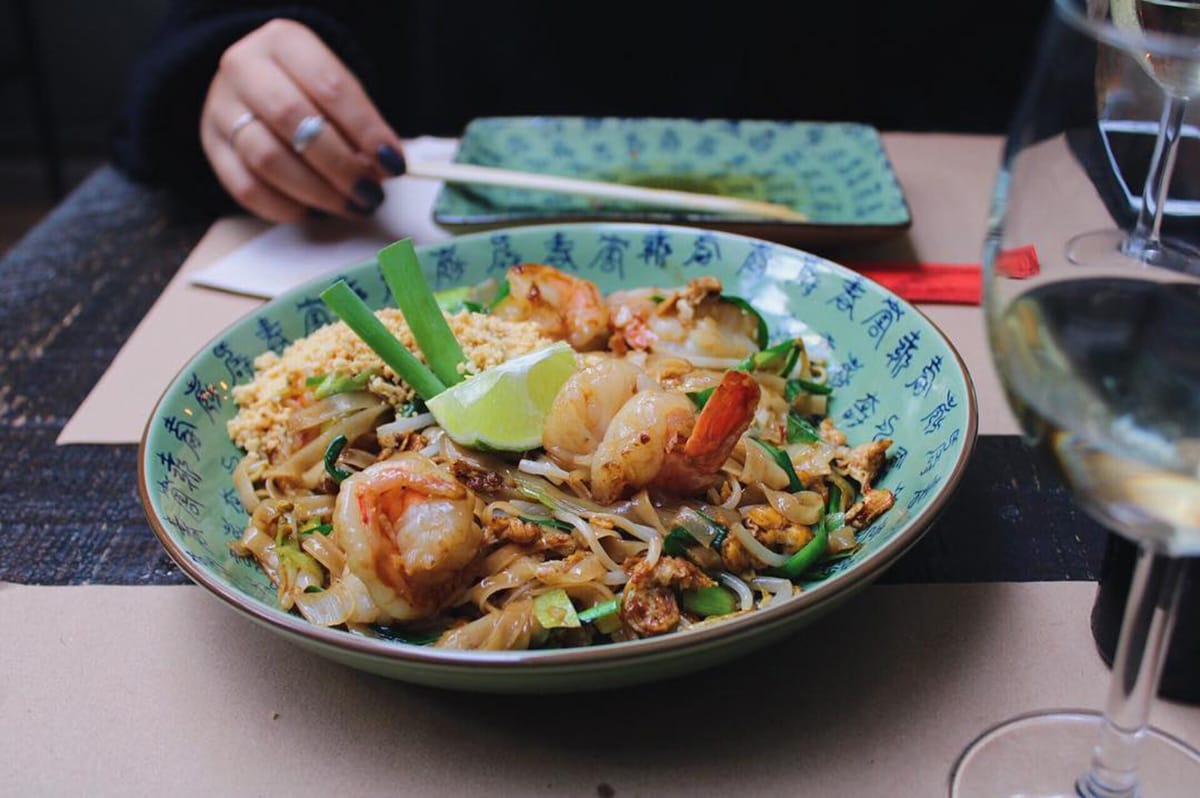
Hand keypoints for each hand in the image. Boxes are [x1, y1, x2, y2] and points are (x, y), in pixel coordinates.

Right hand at [199, 19, 406, 221]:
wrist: (255, 83)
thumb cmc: (309, 90)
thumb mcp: (338, 89)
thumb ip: (361, 125)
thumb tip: (382, 169)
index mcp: (284, 42)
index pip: (330, 86)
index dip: (366, 130)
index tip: (393, 164)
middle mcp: (244, 68)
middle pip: (293, 119)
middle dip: (340, 165)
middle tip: (370, 193)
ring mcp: (221, 107)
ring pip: (266, 158)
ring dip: (316, 192)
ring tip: (349, 206)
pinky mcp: (211, 146)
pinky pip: (245, 187)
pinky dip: (285, 207)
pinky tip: (313, 212)